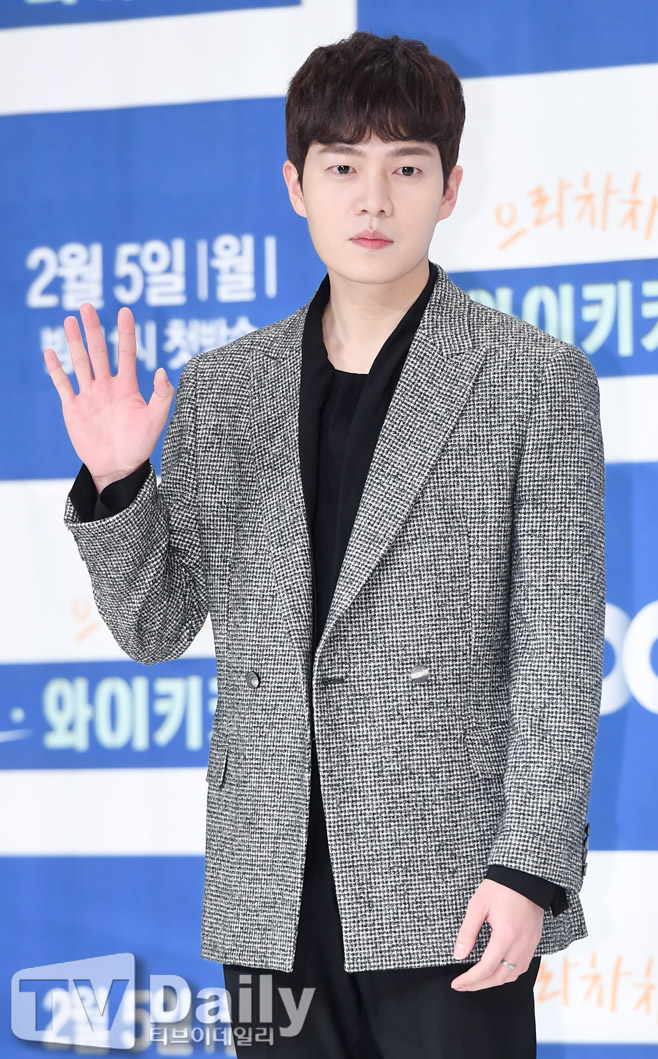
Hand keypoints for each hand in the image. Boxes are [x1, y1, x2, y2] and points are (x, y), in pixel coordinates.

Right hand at [44, 303, 174, 492]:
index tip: (125, 311)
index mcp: (128, 387)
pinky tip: (50, 352)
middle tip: (87, 306)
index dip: (126, 333)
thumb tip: (163, 370)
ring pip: (80, 363)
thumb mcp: (156, 420)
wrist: (118, 467)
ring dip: (74, 342)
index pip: (127, 353)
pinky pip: (63, 384)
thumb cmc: (139, 445)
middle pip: (99, 352)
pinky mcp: (73, 407)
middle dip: (93, 330)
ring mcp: (89, 395)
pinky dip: (56, 369)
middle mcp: (107, 386)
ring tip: (69, 320)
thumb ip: (162, 395)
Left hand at [450, 878, 543, 990]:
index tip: (456, 983)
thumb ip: (467, 932)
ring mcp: (530, 944)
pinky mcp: (534, 941)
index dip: (470, 979)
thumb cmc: (500, 887)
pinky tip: (496, 970)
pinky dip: (508, 973)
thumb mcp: (477, 905)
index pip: (486, 968)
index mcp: (506, 935)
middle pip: (499, 977)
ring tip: (477, 980)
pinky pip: (522, 966)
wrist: (525, 876)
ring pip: (513, 975)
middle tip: (462, 985)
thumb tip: (458, 954)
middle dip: (479, 985)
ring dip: (494, 981)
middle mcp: (521, 944)